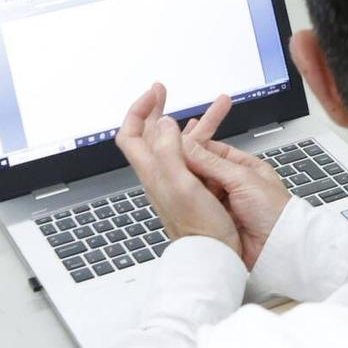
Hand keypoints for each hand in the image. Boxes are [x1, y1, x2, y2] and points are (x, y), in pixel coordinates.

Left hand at [116, 83, 242, 258]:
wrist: (213, 256)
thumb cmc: (199, 228)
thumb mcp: (182, 185)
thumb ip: (170, 152)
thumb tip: (162, 123)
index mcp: (153, 171)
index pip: (130, 134)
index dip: (138, 110)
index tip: (156, 93)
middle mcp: (161, 173)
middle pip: (150, 134)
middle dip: (157, 109)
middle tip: (164, 90)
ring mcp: (176, 180)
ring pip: (179, 142)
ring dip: (194, 121)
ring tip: (216, 103)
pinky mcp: (192, 187)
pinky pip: (194, 155)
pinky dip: (202, 138)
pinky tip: (211, 132)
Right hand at [181, 94, 291, 269]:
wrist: (280, 248)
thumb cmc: (275, 211)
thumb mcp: (243, 179)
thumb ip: (212, 163)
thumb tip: (188, 146)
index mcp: (244, 167)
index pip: (212, 152)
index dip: (192, 150)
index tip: (173, 148)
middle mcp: (234, 184)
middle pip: (202, 171)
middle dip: (187, 170)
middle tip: (166, 166)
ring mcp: (225, 204)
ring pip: (199, 191)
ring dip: (188, 190)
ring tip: (169, 185)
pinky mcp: (219, 222)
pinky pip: (200, 210)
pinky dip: (191, 207)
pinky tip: (179, 204)